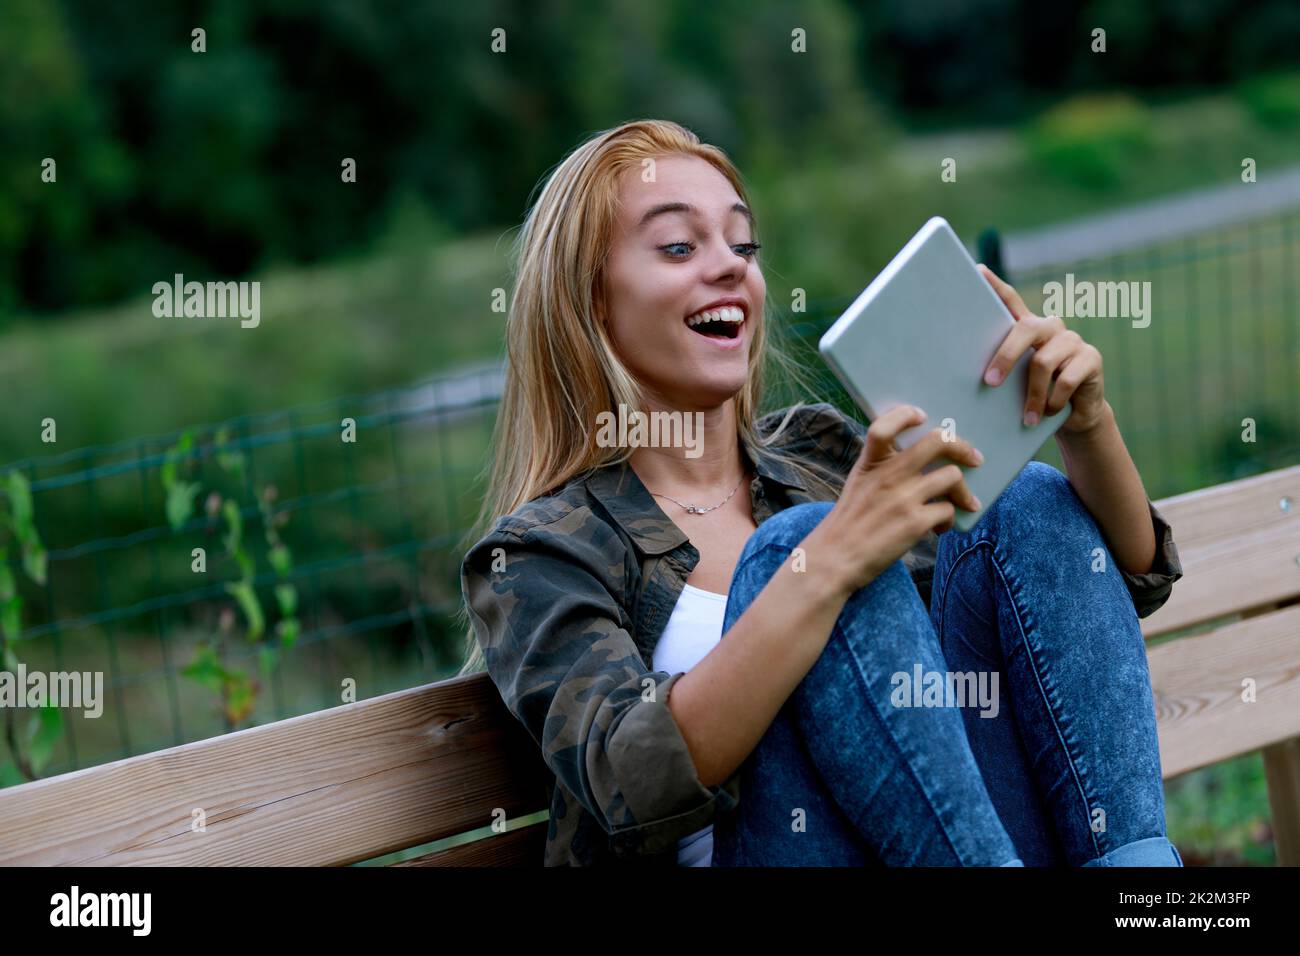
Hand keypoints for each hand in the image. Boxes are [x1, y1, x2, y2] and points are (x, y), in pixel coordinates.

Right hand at [809, 405, 983, 596]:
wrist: (835, 559)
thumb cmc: (848, 524)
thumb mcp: (858, 484)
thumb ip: (882, 469)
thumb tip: (922, 464)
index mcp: (870, 463)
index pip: (884, 425)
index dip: (906, 415)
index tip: (921, 417)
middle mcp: (888, 475)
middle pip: (936, 442)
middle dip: (961, 447)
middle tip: (973, 458)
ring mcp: (903, 498)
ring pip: (952, 476)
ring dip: (963, 491)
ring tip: (963, 502)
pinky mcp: (915, 522)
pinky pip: (948, 510)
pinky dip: (949, 519)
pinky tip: (940, 528)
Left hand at [977, 264, 1107, 434]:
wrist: (1074, 417)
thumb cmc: (1035, 396)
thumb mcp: (1015, 383)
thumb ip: (1002, 371)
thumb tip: (971, 379)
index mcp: (1029, 329)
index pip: (1010, 300)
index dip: (995, 285)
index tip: (977, 270)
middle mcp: (1051, 328)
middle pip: (1025, 330)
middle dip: (1005, 357)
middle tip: (989, 382)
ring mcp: (1073, 340)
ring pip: (1043, 362)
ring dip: (1032, 396)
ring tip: (1027, 418)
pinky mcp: (1092, 358)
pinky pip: (1066, 379)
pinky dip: (1054, 401)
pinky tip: (1050, 413)